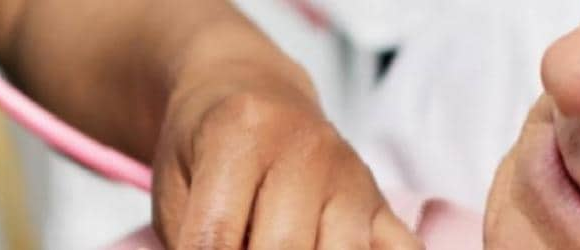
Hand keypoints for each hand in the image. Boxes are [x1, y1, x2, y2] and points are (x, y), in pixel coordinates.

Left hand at [149, 73, 420, 249]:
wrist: (250, 90)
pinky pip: (402, 248)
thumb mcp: (176, 187)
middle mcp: (306, 148)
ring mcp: (350, 175)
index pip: (217, 237)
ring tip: (281, 249)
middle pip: (283, 248)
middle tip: (241, 248)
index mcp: (240, 133)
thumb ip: (193, 238)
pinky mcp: (379, 201)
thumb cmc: (208, 145)